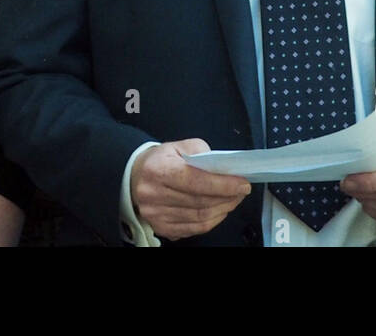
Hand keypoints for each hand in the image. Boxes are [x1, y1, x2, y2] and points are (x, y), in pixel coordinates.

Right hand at [130, 140, 250, 239]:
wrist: (133, 178)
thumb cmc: (159, 161)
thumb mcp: (176, 146)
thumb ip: (199, 150)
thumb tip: (222, 166)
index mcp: (158, 170)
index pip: (196, 181)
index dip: (223, 184)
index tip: (243, 184)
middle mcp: (154, 195)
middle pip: (200, 201)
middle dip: (227, 197)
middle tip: (242, 191)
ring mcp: (157, 215)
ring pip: (199, 218)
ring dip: (223, 209)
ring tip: (233, 199)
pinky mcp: (161, 228)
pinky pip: (194, 229)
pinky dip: (212, 221)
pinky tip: (220, 210)